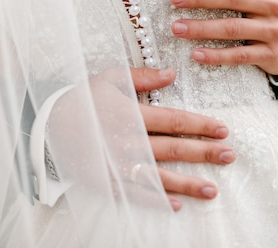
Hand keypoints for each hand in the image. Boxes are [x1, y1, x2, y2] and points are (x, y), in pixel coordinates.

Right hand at [50, 67, 233, 211]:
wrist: (49, 124)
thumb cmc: (82, 99)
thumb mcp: (110, 79)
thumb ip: (143, 77)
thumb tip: (173, 73)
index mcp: (131, 115)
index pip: (174, 121)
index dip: (200, 125)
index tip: (222, 130)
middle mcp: (129, 141)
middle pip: (174, 148)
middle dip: (204, 153)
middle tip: (229, 156)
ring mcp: (119, 164)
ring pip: (160, 175)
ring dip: (188, 183)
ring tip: (212, 189)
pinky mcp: (108, 180)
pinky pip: (136, 194)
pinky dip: (156, 200)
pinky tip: (177, 205)